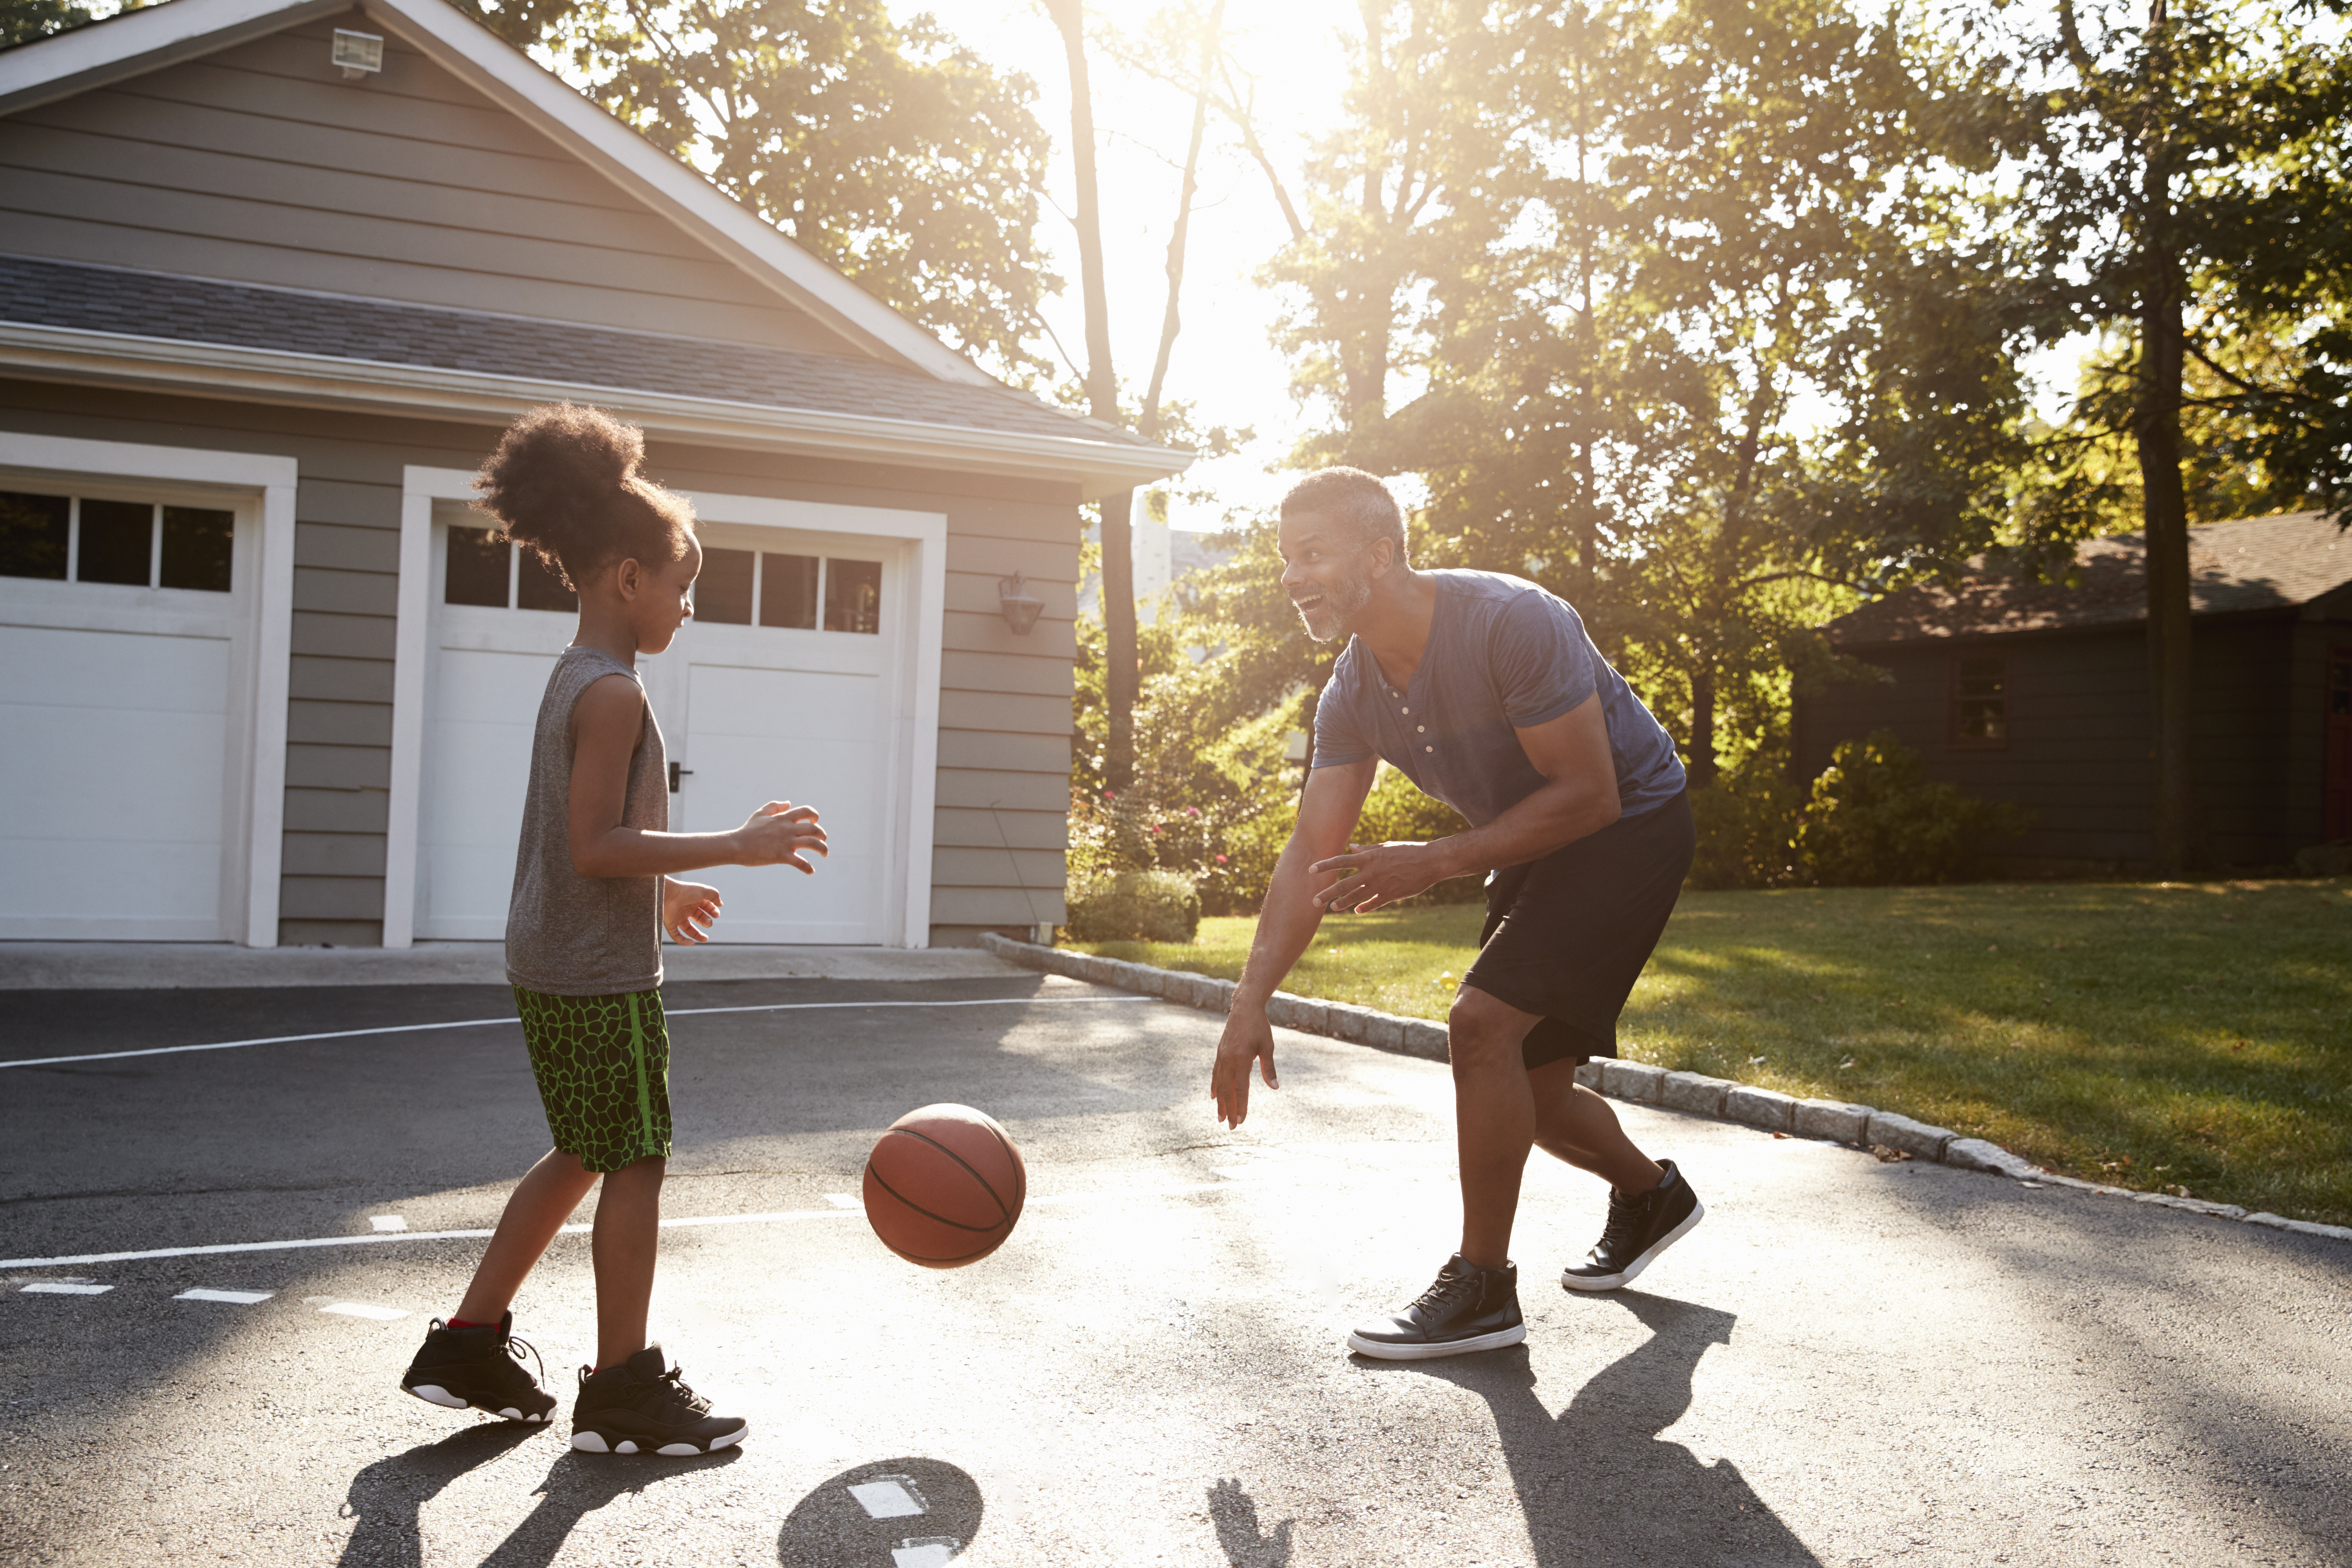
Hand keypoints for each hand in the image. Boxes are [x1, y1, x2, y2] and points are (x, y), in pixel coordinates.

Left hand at [662, 877, 721, 943]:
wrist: (667, 894)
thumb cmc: (686, 891)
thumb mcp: (704, 891)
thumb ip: (714, 895)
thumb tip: (720, 904)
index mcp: (694, 900)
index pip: (706, 907)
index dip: (712, 911)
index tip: (716, 914)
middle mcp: (686, 909)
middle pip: (698, 918)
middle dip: (706, 922)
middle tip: (709, 923)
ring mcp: (677, 917)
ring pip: (688, 929)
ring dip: (697, 935)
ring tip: (705, 939)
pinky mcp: (670, 924)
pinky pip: (676, 936)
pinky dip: (683, 941)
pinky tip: (692, 943)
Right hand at [734, 802, 827, 872]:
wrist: (736, 845)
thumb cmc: (748, 830)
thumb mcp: (761, 813)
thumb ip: (775, 806)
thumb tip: (789, 803)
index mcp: (783, 818)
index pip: (807, 811)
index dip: (814, 815)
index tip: (815, 822)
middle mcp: (787, 829)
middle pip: (814, 829)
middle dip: (822, 835)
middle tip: (822, 841)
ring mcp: (785, 842)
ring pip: (813, 844)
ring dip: (823, 849)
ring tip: (825, 854)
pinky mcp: (781, 856)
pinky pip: (800, 863)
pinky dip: (808, 868)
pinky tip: (811, 871)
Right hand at [1211, 1006, 1277, 1127]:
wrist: (1244, 1008)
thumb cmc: (1259, 1026)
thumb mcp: (1267, 1046)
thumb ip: (1268, 1068)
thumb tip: (1275, 1088)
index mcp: (1241, 1059)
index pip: (1240, 1089)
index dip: (1241, 1106)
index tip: (1241, 1120)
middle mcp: (1228, 1060)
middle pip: (1227, 1091)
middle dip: (1229, 1110)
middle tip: (1231, 1127)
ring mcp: (1222, 1057)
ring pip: (1219, 1085)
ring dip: (1220, 1102)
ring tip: (1220, 1117)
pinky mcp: (1220, 1053)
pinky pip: (1216, 1074)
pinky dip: (1215, 1087)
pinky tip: (1214, 1097)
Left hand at [1308, 840, 1451, 913]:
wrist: (1430, 861)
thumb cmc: (1408, 850)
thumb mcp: (1385, 847)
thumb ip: (1366, 849)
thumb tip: (1351, 848)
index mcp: (1369, 857)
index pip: (1341, 861)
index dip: (1325, 865)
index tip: (1311, 870)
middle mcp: (1372, 872)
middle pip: (1344, 884)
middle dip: (1327, 893)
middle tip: (1314, 900)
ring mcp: (1381, 885)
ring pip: (1356, 897)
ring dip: (1342, 903)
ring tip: (1332, 908)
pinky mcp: (1391, 895)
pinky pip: (1373, 904)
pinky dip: (1364, 908)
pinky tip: (1356, 910)